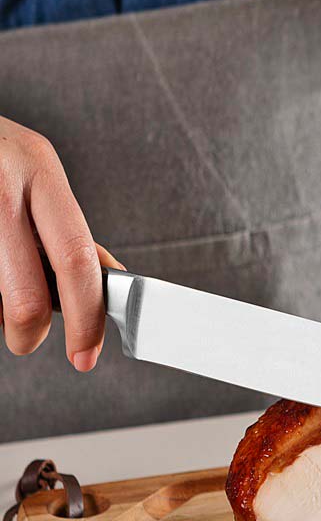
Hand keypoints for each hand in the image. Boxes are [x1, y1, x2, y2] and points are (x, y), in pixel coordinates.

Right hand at [0, 115, 121, 370]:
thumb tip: (110, 280)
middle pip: (26, 297)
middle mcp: (2, 186)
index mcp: (39, 170)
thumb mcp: (34, 172)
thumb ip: (66, 228)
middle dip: (30, 333)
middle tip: (29, 337)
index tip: (87, 351)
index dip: (85, 316)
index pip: (77, 260)